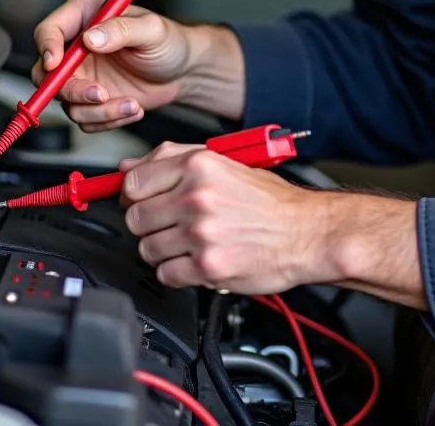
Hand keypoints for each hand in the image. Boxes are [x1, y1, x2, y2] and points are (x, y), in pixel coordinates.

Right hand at [32, 0, 192, 131]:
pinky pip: (84, 119)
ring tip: (131, 104)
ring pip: (66, 102)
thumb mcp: (151, 30)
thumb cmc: (169, 42)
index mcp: (85, 15)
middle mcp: (76, 45)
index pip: (49, 29)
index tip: (56, 64)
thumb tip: (91, 38)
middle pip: (46, 73)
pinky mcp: (89, 99)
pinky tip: (132, 108)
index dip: (47, 47)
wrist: (183, 71)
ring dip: (98, 110)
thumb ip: (121, 30)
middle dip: (72, 89)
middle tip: (101, 94)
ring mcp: (81, 75)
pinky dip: (107, 119)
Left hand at [118, 141, 331, 292]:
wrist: (306, 232)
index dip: (133, 194)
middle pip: (135, 217)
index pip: (133, 181)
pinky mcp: (208, 267)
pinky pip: (166, 274)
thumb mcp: (222, 162)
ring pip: (147, 248)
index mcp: (198, 166)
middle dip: (149, 223)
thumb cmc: (270, 201)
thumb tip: (128, 165)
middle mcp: (196, 197)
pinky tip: (196, 260)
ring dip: (163, 250)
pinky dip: (177, 272)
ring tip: (187, 243)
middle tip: (169, 224)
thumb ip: (171, 159)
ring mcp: (201, 233)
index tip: (139, 201)